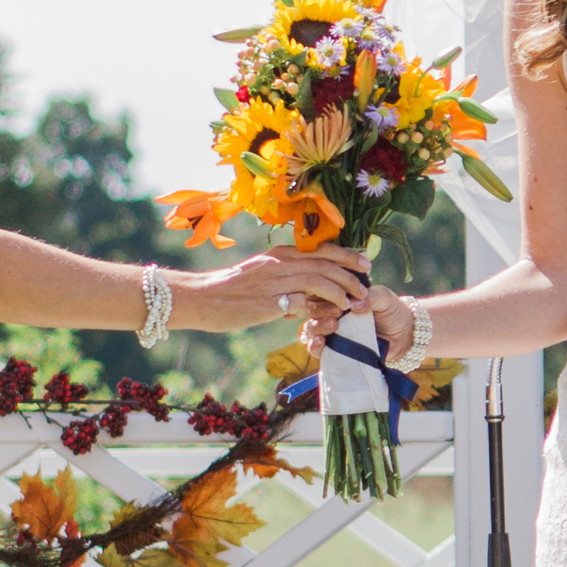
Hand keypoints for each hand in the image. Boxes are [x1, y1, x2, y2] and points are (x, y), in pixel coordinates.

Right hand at [176, 248, 368, 333]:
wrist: (200, 298)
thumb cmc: (230, 290)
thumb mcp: (260, 276)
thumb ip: (285, 279)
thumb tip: (307, 294)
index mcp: (278, 254)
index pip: (319, 249)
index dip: (345, 254)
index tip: (364, 261)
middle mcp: (278, 263)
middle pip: (323, 261)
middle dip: (350, 271)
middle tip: (366, 283)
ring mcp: (272, 281)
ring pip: (317, 279)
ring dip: (339, 290)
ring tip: (352, 302)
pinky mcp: (267, 302)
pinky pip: (301, 303)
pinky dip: (318, 309)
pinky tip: (327, 317)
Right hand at [300, 287, 414, 363]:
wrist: (404, 336)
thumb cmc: (392, 311)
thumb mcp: (384, 298)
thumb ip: (371, 297)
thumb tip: (355, 304)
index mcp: (339, 296)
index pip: (321, 292)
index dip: (324, 295)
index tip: (338, 301)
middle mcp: (331, 313)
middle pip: (312, 311)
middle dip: (319, 313)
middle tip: (336, 316)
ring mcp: (331, 332)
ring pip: (310, 330)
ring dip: (315, 329)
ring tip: (331, 327)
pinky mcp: (334, 350)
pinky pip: (317, 349)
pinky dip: (314, 346)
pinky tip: (320, 343)